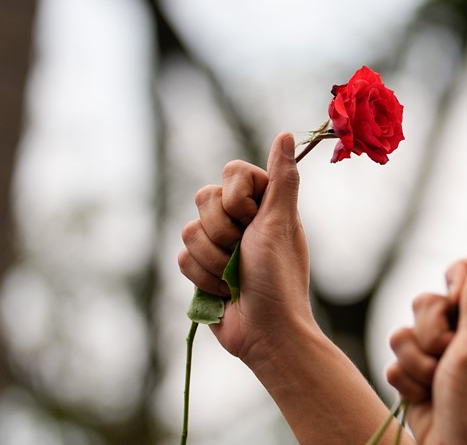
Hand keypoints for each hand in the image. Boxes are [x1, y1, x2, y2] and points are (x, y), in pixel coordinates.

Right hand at [177, 132, 314, 368]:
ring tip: (237, 277)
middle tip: (245, 252)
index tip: (254, 219)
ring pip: (189, 230)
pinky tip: (224, 292)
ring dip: (214, 259)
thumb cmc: (279, 278)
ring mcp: (219, 244)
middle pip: (204, 198)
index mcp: (265, 203)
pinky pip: (182, 256)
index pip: (232, 171)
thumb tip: (284, 134)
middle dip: (224, 231)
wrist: (266, 331)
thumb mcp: (282, 223)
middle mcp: (241, 219)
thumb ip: (282, 178)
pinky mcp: (201, 268)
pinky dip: (202, 277)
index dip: (237, 196)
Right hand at [386, 256, 466, 444]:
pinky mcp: (417, 374)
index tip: (455, 296)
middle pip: (428, 299)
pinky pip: (395, 358)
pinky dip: (407, 379)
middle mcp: (464, 332)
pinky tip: (423, 396)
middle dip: (431, 328)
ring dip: (417, 359)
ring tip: (435, 380)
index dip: (456, 278)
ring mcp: (439, 354)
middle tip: (447, 351)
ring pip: (405, 330)